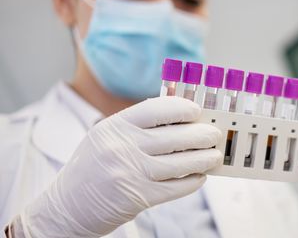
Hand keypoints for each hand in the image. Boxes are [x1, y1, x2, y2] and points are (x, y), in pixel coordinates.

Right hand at [18, 96, 221, 237]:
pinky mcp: (139, 197)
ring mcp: (131, 172)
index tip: (197, 111)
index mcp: (115, 126)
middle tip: (214, 135)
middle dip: (202, 135)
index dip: (183, 108)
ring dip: (204, 158)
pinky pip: (176, 186)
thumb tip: (181, 117)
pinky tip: (200, 176)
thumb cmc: (93, 168)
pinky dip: (193, 181)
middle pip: (176, 136)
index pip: (157, 109)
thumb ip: (138, 125)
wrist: (67, 206)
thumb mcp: (107, 137)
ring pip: (181, 162)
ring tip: (214, 155)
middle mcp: (122, 147)